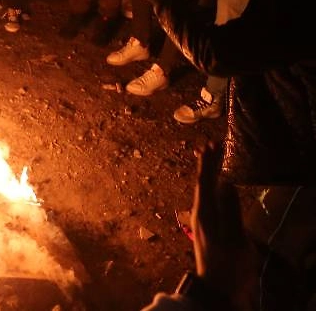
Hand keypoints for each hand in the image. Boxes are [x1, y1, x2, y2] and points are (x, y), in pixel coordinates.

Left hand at [192, 142, 254, 304]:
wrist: (217, 287)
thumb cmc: (228, 264)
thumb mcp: (233, 237)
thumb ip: (230, 210)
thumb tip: (226, 184)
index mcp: (204, 213)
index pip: (204, 182)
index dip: (208, 163)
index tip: (211, 144)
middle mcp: (199, 213)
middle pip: (201, 183)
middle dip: (206, 164)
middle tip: (211, 144)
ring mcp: (202, 220)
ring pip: (202, 190)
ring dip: (207, 172)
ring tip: (211, 157)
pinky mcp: (207, 227)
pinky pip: (206, 199)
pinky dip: (210, 186)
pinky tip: (214, 185)